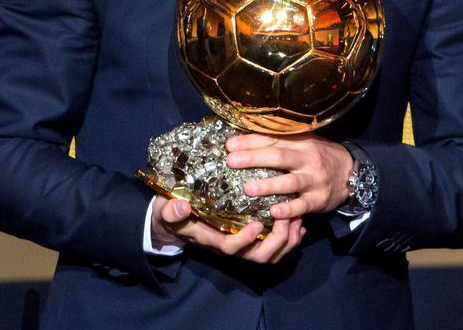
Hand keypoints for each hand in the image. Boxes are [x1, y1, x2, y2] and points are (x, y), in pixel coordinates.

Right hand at [150, 195, 303, 263]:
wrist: (174, 222)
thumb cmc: (172, 214)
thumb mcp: (165, 210)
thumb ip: (172, 211)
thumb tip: (182, 206)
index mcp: (211, 239)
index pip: (231, 247)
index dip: (246, 240)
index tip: (258, 223)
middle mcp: (229, 246)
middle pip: (258, 256)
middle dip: (277, 241)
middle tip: (287, 218)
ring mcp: (241, 245)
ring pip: (270, 255)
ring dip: (287, 241)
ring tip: (297, 219)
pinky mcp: (250, 240)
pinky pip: (273, 248)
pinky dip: (289, 240)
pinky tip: (297, 224)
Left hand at [225, 133, 354, 220]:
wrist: (350, 172)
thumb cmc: (319, 156)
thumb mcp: (303, 143)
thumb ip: (280, 141)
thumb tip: (245, 140)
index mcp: (300, 142)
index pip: (272, 140)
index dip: (250, 141)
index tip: (230, 145)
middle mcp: (307, 159)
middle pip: (278, 157)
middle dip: (253, 158)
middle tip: (231, 161)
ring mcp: (314, 180)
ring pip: (290, 182)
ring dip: (268, 185)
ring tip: (248, 189)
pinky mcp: (319, 199)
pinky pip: (302, 205)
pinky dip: (289, 209)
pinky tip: (274, 212)